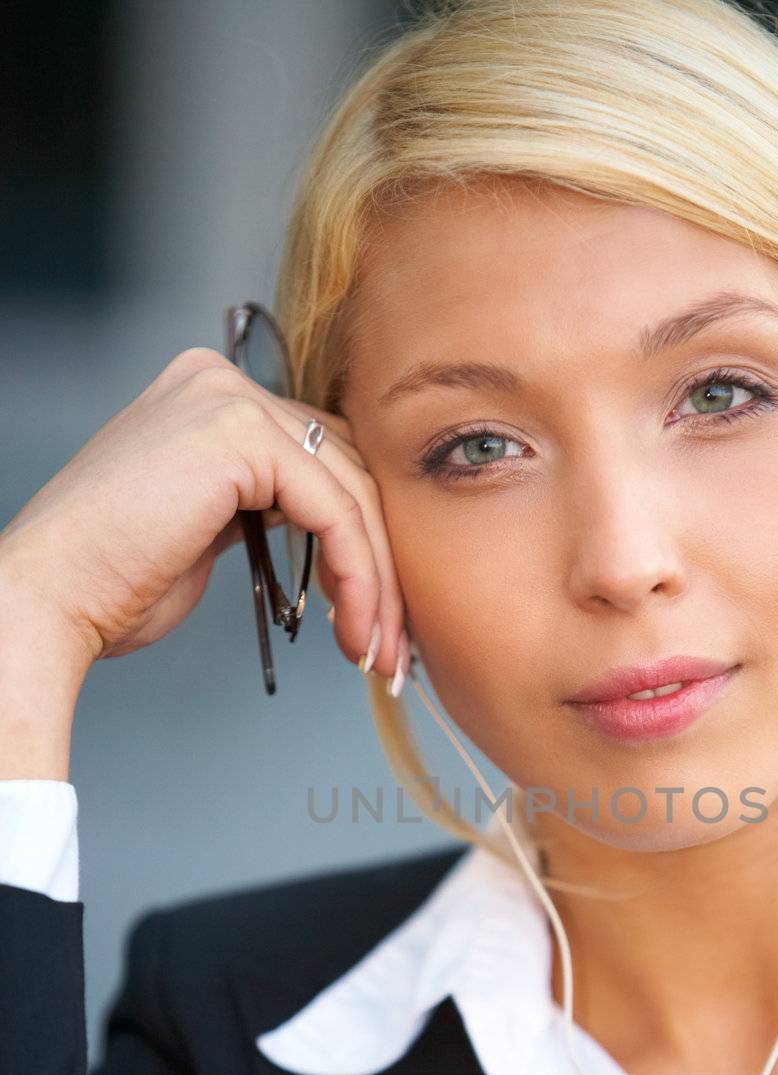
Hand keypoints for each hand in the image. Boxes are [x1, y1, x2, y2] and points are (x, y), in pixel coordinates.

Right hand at [0, 346, 405, 681]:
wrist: (50, 599)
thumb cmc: (114, 580)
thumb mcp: (209, 529)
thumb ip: (265, 506)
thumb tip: (337, 531)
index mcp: (212, 398)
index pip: (325, 459)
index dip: (364, 541)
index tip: (378, 617)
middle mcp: (222, 384)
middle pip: (348, 471)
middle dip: (382, 566)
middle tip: (393, 645)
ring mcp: (229, 399)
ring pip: (352, 493)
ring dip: (378, 584)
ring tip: (379, 652)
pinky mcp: (238, 434)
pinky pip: (334, 509)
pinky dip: (358, 575)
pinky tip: (357, 626)